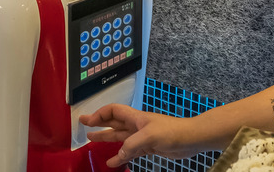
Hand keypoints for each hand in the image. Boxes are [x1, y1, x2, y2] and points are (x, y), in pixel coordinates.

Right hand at [79, 104, 201, 167]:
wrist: (190, 139)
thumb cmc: (171, 132)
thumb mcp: (149, 136)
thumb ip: (131, 144)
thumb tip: (118, 154)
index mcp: (135, 117)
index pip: (113, 111)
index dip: (99, 114)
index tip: (88, 121)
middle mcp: (136, 125)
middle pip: (113, 122)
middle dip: (98, 123)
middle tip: (83, 124)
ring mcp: (141, 137)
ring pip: (119, 137)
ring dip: (106, 138)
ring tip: (91, 141)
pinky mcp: (147, 147)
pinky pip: (129, 151)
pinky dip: (120, 156)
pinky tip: (112, 162)